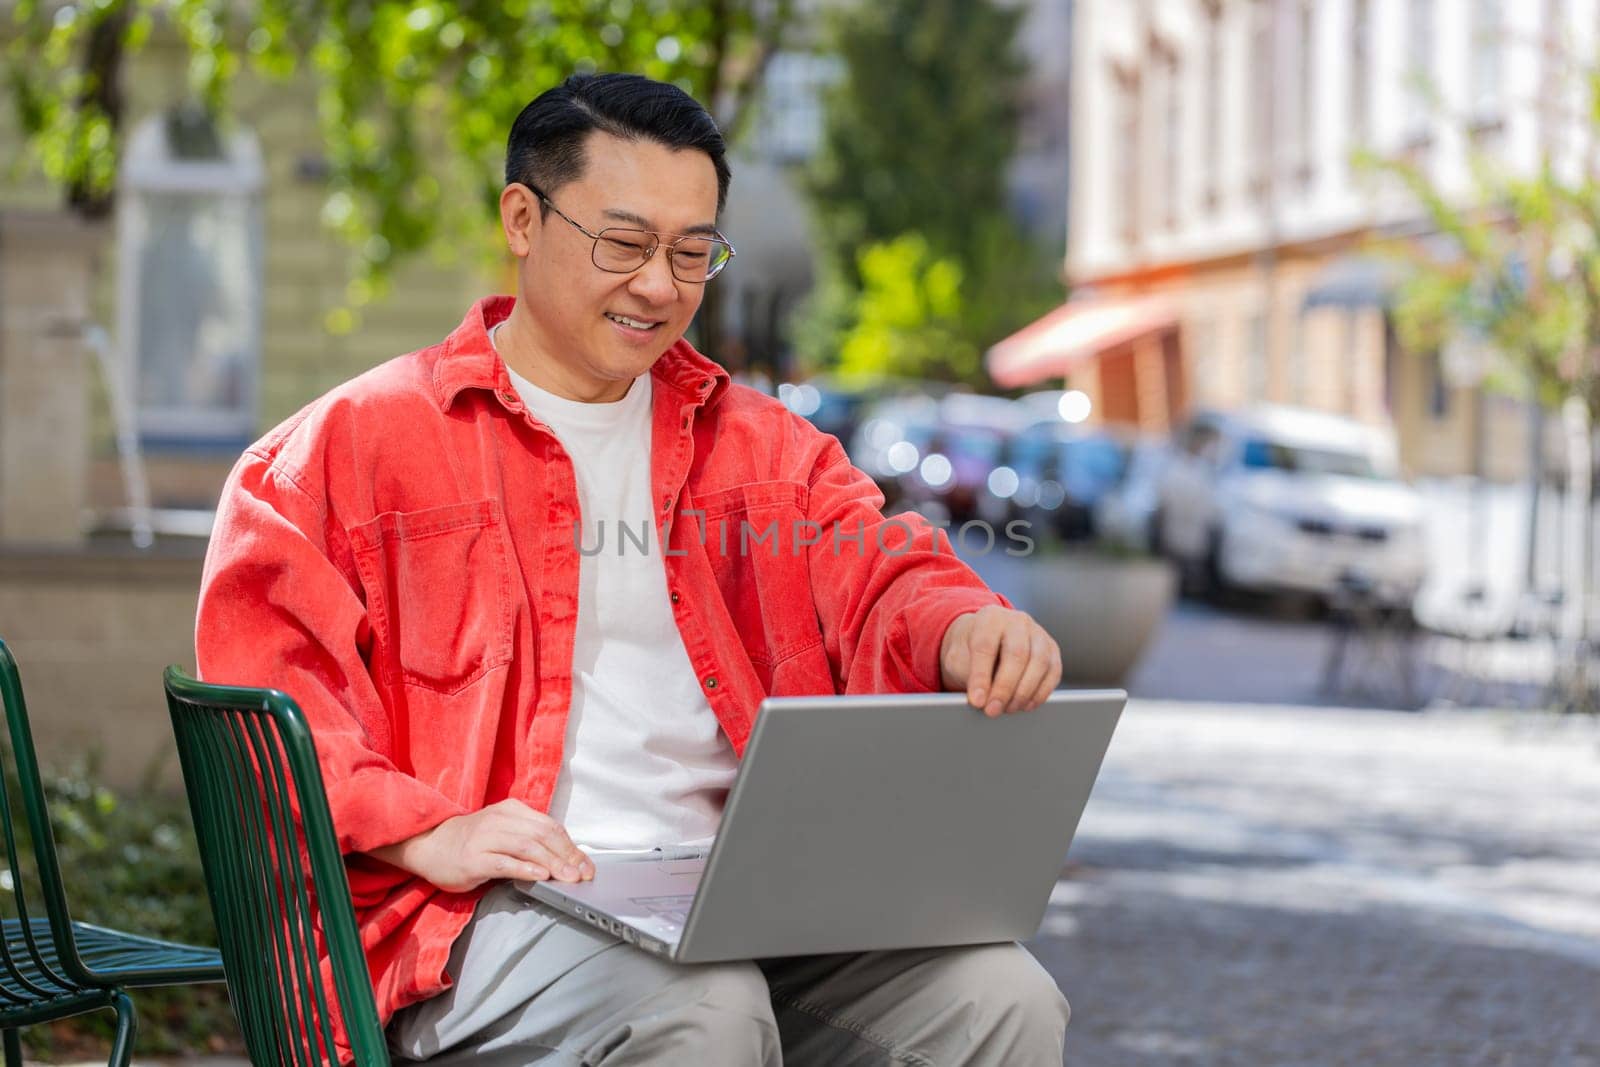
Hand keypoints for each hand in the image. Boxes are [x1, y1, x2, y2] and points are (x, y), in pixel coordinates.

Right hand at [369, 798, 594, 892]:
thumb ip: (529, 839)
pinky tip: (540, 876)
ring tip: (568, 877)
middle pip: (543, 835)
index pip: (550, 826)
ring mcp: (486, 838)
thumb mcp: (503, 831)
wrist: (429, 845)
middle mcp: (501, 820)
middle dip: (568, 856)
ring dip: (553, 863)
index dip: (571, 846)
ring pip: (528, 847)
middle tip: (582, 874)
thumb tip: (565, 859)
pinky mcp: (474, 858)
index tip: (587, 865)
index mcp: (512, 811)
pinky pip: (505, 862)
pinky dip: (526, 869)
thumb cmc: (471, 842)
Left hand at [939, 605, 1061, 717]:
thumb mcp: (957, 657)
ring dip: (1023, 692)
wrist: (986, 641)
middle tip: (993, 710)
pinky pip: (1053, 673)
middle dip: (1004, 688)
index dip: (981, 677)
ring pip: (1039, 663)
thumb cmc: (970, 650)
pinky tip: (1025, 705)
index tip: (977, 701)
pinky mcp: (1052, 650)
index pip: (986, 646)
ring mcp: (1039, 634)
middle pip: (1017, 654)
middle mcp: (1017, 621)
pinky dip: (1040, 693)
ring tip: (1007, 709)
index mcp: (990, 618)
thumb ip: (966, 674)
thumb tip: (981, 698)